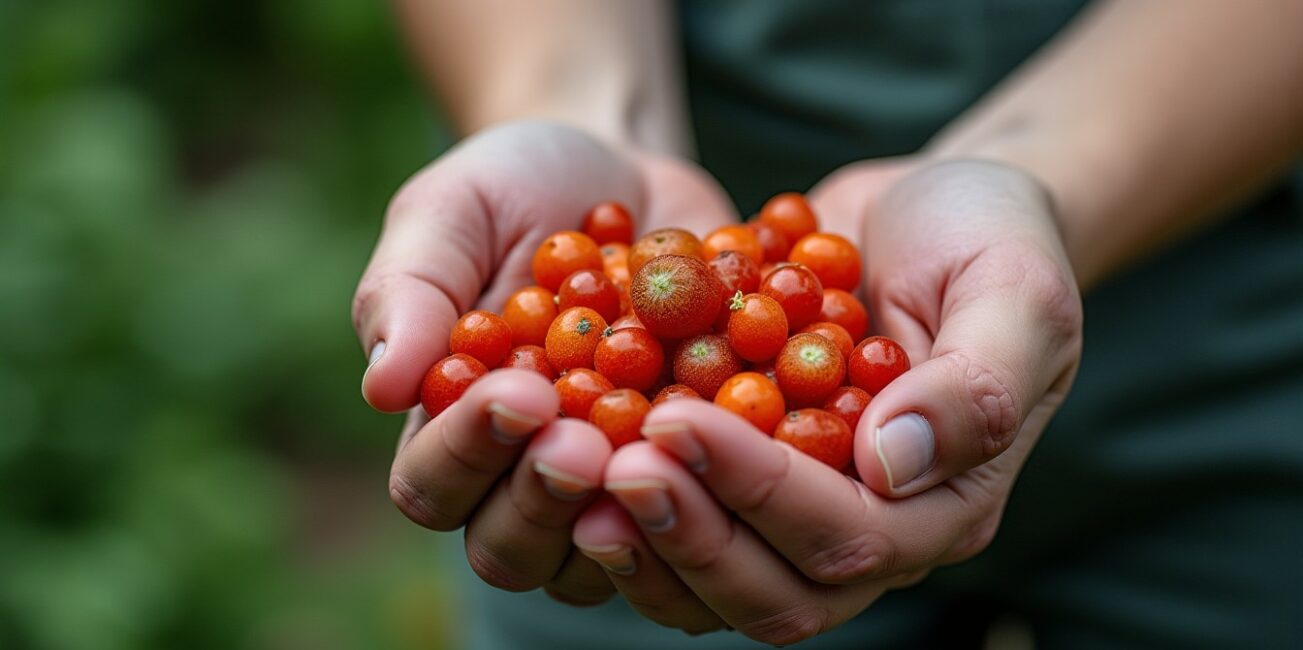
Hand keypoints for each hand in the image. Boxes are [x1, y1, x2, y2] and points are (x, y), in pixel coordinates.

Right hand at [351, 120, 738, 603]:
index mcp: (448, 432)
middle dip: (546, 498)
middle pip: (515, 548)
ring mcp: (615, 488)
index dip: (469, 452)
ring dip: (635, 512)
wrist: (627, 174)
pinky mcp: (696, 474)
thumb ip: (410, 289)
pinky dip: (729, 486)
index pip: (433, 483)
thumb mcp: (453, 211)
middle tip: (587, 439)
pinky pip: (710, 512)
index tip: (519, 392)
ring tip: (666, 442)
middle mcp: (525, 481)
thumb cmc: (518, 190)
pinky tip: (756, 434)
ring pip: (611, 556)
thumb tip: (382, 386)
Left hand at [571, 159, 1082, 642]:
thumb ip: (975, 384)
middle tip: (610, 463)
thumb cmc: (990, 240)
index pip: (851, 536)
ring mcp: (806, 512)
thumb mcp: (1016, 291)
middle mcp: (874, 530)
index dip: (760, 492)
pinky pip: (686, 527)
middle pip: (776, 589)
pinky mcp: (751, 483)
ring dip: (645, 543)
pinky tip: (570, 455)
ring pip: (718, 585)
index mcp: (945, 504)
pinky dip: (627, 510)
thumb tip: (893, 465)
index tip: (678, 421)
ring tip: (574, 475)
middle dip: (689, 533)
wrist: (935, 209)